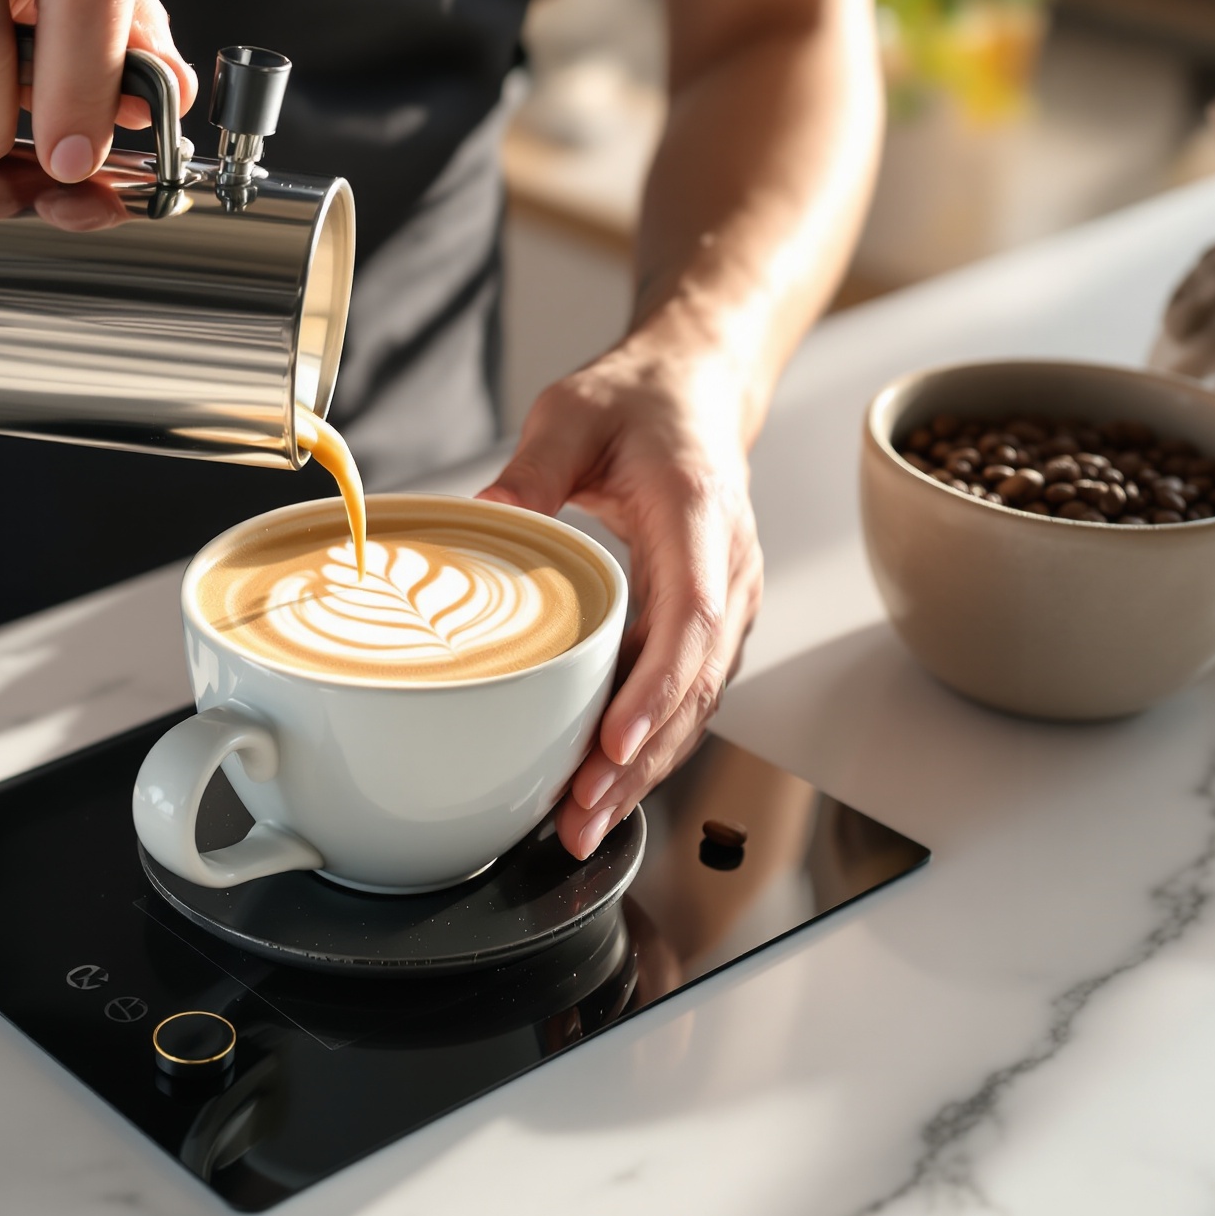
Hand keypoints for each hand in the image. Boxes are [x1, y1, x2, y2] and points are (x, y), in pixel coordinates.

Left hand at [477, 323, 764, 859]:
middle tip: (581, 816)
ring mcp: (723, 604)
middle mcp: (726, 571)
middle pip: (694, 684)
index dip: (656, 689)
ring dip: (644, 769)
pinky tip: (601, 787)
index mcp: (699, 515)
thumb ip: (535, 464)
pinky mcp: (703, 625)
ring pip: (693, 704)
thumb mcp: (573, 413)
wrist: (691, 391)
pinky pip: (681, 695)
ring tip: (583, 824)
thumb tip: (488, 514)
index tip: (616, 743)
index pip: (692, 617)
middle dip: (641, 760)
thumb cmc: (638, 403)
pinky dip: (646, 745)